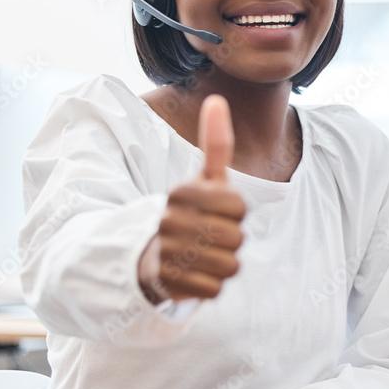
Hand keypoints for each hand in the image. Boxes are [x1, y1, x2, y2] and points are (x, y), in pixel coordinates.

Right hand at [138, 95, 246, 301]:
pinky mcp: (170, 284)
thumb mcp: (203, 180)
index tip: (216, 213)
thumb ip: (215, 145)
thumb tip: (217, 100)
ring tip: (202, 256)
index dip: (235, 213)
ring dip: (222, 264)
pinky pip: (215, 289)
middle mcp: (171, 221)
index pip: (239, 207)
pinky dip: (210, 285)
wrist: (149, 257)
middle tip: (208, 237)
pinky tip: (194, 274)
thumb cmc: (188, 214)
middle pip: (237, 238)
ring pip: (230, 265)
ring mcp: (169, 253)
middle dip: (230, 241)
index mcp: (181, 193)